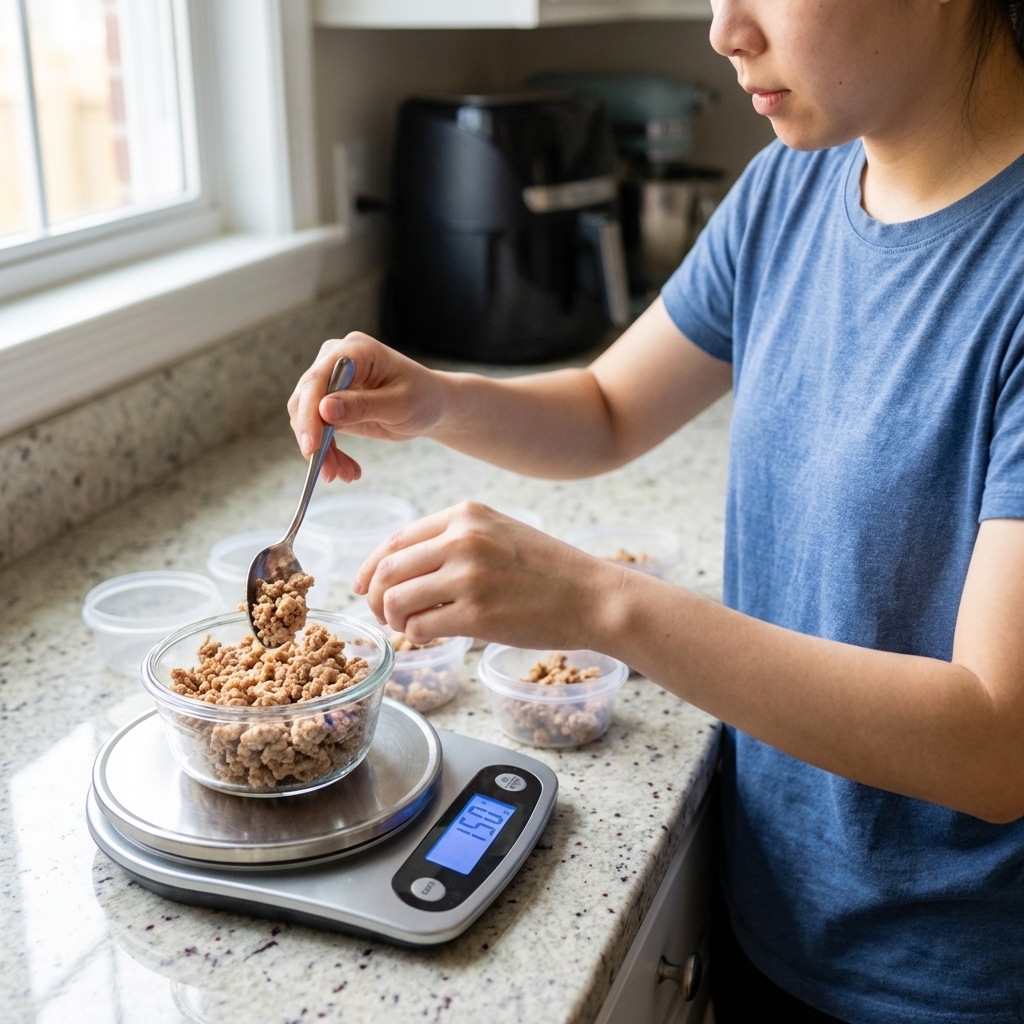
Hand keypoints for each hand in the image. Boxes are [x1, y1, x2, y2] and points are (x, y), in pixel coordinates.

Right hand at [287, 332, 447, 482]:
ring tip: (344, 475)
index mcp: (354, 350)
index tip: (313, 446)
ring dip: (322, 452)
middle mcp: (335, 361)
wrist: (432, 405)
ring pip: (308, 419)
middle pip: (305, 400)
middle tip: (328, 472)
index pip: (318, 379)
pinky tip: (346, 469)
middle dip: (314, 439)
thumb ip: (363, 406)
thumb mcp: (399, 404)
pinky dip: (328, 452)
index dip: (309, 413)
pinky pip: (318, 430)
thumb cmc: (423, 397)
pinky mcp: (331, 403)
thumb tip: (324, 409)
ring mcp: (331, 382)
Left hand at [353, 502, 625, 649]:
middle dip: (375, 597)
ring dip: (393, 619)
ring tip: (406, 627)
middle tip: (383, 614)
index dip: (370, 566)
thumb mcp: (500, 532)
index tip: (363, 586)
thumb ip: (454, 539)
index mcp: (465, 514)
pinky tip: (428, 636)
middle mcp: (462, 539)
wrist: (593, 596)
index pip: (396, 539)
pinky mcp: (477, 613)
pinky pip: (420, 627)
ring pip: (396, 599)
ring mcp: (469, 576)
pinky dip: (415, 635)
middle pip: (388, 569)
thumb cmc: (548, 570)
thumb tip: (400, 567)